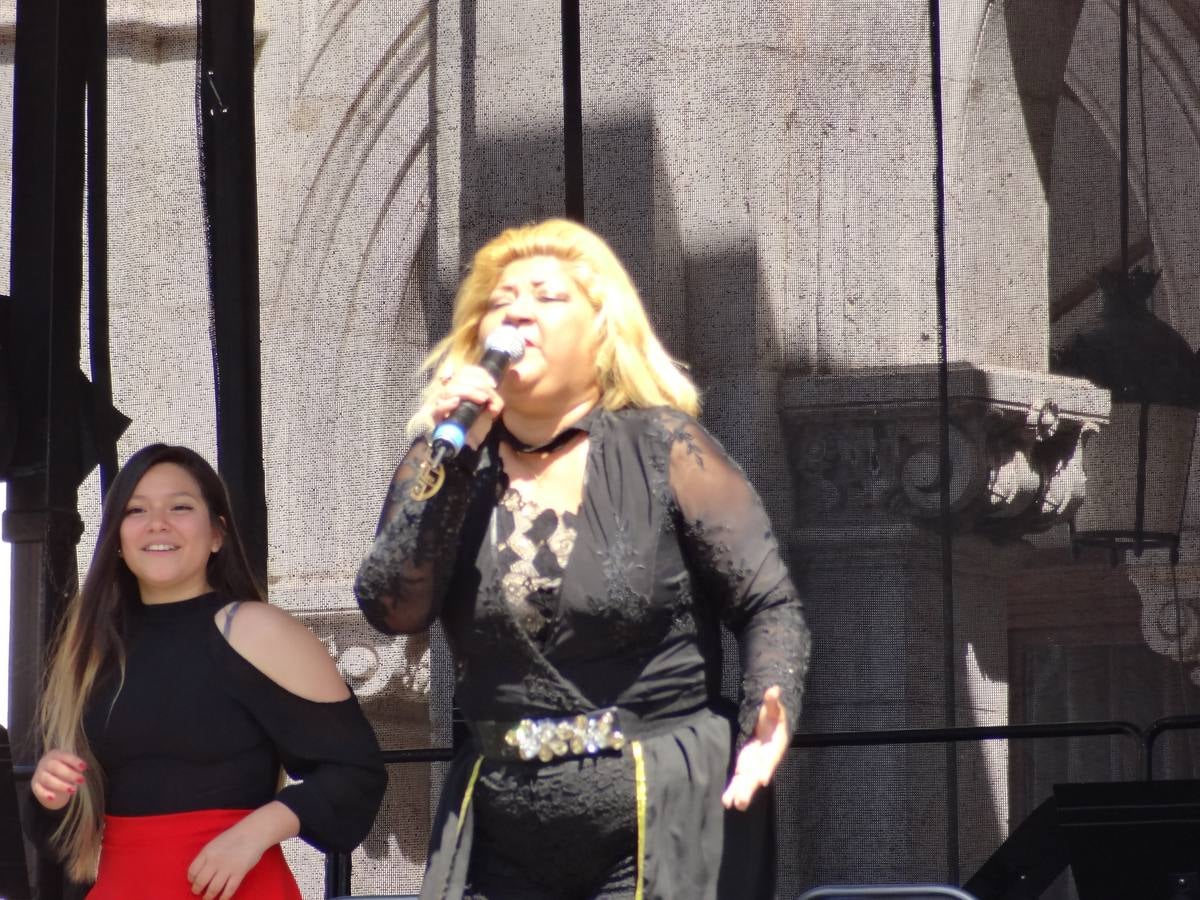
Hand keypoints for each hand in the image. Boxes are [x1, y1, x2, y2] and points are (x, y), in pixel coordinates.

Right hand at [31, 749, 86, 809]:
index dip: (74, 761)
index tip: (84, 767)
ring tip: (73, 790)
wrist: (50, 779)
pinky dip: (45, 794)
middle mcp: (45, 762)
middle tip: (82, 780)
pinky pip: (38, 790)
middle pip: (55, 767)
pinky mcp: (34, 785)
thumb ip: (75, 767)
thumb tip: (81, 769)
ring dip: (61, 785)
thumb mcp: (70, 766)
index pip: (64, 756)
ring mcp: (38, 774)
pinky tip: (53, 798)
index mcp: (55, 754)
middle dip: (69, 774)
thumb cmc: (64, 769)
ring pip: (47, 779)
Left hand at [187, 820, 266, 899]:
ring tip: (208, 897)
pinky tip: (222, 899)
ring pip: (213, 889)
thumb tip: (199, 873)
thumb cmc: (234, 838)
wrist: (253, 832)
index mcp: (207, 852)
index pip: (192, 871)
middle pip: (200, 882)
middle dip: (197, 890)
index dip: (191, 879)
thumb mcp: (215, 843)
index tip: (194, 882)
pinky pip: (229, 890)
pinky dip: (224, 898)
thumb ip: (206, 857)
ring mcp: (227, 868)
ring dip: (208, 896)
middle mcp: (215, 861)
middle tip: (198, 892)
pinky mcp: (239, 873)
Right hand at [432, 364, 504, 448]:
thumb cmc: (481, 421)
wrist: (473, 442)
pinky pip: (438, 409)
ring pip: (450, 390)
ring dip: (468, 392)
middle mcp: (449, 391)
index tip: (493, 383)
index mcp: (461, 384)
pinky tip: (456, 402)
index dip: (479, 373)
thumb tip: (491, 403)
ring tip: (482, 399)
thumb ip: (494, 401)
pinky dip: (447, 404)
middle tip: (488, 396)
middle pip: (459, 378)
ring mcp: (441, 403)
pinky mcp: (437, 418)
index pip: (465, 370)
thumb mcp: (492, 408)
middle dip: (477, 384)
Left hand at [722, 685, 789, 810]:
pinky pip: (739, 779)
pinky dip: (733, 789)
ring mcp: (754, 764)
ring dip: (740, 792)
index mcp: (775, 746)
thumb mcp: (774, 707)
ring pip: (747, 781)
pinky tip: (726, 801)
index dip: (767, 768)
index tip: (762, 779)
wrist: (771, 723)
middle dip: (749, 788)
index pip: (772, 758)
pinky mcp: (745, 765)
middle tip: (741, 801)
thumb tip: (774, 689)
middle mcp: (765, 759)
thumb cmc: (774, 715)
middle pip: (757, 775)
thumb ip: (772, 701)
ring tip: (732, 804)